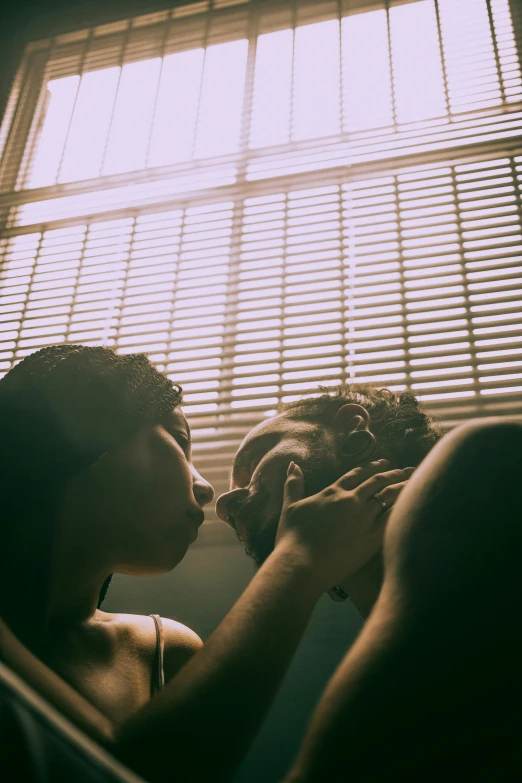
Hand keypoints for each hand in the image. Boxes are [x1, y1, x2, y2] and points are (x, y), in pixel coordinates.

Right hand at [275, 460, 414, 591]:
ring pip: (388, 497)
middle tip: (406, 470)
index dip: (372, 467)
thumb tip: (293, 463)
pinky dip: (402, 508)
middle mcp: (351, 501)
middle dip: (393, 474)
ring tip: (414, 482)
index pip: (357, 474)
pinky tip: (412, 504)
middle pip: (377, 482)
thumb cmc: (291, 538)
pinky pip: (392, 518)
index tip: (384, 463)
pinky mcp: (371, 538)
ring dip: (402, 487)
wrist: (299, 564)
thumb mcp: (290, 506)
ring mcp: (363, 519)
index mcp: (333, 492)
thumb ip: (293, 484)